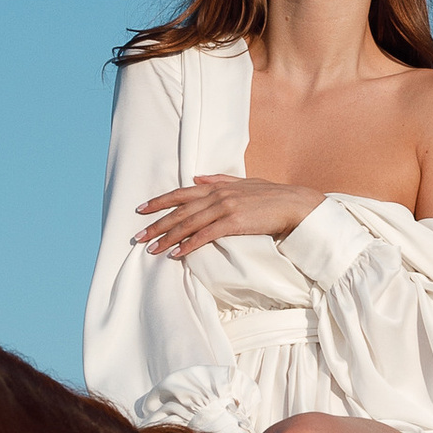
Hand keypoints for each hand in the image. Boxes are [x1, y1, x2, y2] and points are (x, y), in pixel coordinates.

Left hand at [136, 178, 324, 261]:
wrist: (293, 204)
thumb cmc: (270, 196)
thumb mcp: (243, 183)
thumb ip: (219, 180)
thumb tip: (197, 179)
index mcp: (216, 186)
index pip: (180, 193)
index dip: (159, 201)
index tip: (141, 210)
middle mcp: (217, 195)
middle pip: (179, 210)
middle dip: (156, 223)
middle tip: (138, 236)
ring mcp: (225, 208)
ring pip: (188, 224)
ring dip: (168, 238)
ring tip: (152, 249)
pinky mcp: (234, 222)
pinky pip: (206, 235)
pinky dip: (189, 245)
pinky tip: (177, 254)